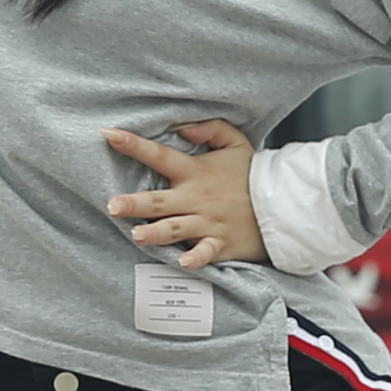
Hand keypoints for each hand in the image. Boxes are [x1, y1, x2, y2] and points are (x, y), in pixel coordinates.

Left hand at [101, 118, 259, 267]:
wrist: (281, 204)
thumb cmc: (252, 175)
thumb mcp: (236, 142)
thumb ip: (210, 129)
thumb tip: (183, 128)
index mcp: (196, 172)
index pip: (160, 156)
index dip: (134, 145)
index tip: (108, 135)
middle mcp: (196, 198)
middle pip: (159, 201)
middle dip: (134, 203)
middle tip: (112, 206)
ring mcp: (207, 222)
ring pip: (175, 229)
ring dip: (155, 233)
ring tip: (136, 235)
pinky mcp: (220, 243)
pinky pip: (205, 252)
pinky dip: (195, 258)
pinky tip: (183, 262)